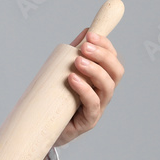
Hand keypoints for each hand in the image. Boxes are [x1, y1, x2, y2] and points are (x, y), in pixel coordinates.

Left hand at [54, 29, 122, 146]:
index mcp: (101, 79)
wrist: (43, 128)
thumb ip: (74, 53)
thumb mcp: (64, 71)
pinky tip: (73, 79)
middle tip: (85, 47)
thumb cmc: (57, 99)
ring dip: (95, 70)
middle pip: (115, 72)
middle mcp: (103, 93)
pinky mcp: (88, 121)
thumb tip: (86, 30)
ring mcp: (98, 108)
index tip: (91, 35)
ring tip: (78, 61)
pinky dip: (85, 90)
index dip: (106, 46)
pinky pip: (93, 105)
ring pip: (107, 87)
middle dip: (102, 56)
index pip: (112, 60)